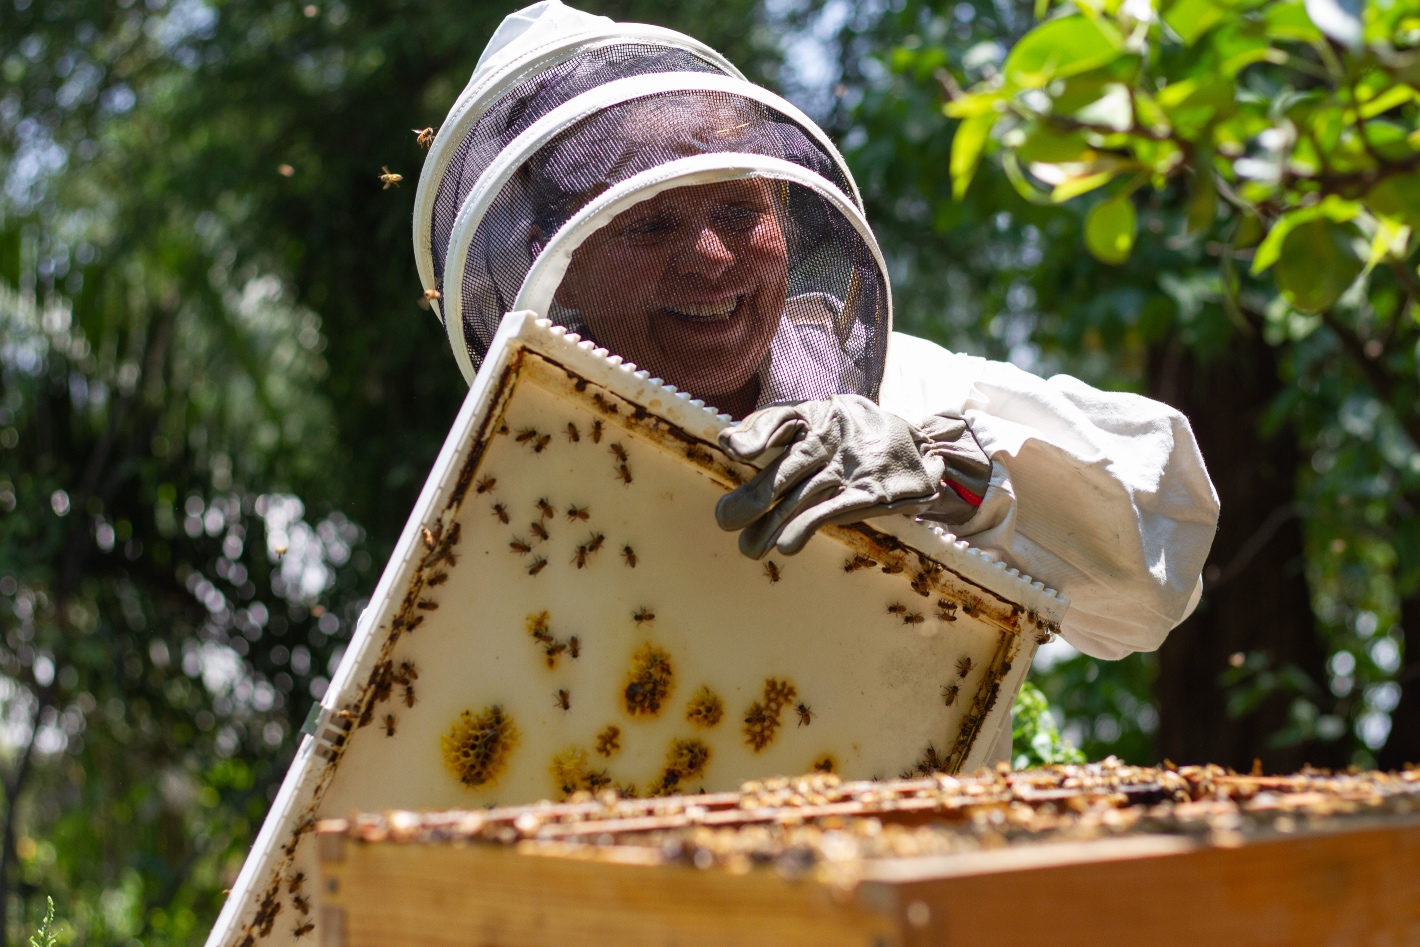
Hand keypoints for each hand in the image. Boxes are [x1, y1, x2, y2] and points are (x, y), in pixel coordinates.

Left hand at [714, 395, 990, 558]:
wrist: (919, 445)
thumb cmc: (850, 435)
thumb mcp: (817, 422)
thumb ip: (772, 431)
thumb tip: (728, 443)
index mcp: (816, 415)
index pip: (783, 418)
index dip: (758, 432)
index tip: (733, 447)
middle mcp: (833, 436)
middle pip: (791, 466)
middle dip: (757, 494)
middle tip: (725, 519)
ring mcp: (852, 465)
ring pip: (807, 495)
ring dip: (774, 524)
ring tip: (749, 547)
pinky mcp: (871, 492)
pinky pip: (835, 510)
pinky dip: (808, 526)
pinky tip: (785, 546)